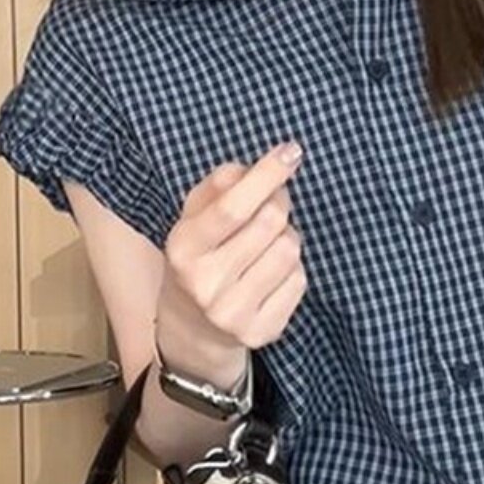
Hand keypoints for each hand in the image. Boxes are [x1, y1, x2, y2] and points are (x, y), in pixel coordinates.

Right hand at [156, 144, 306, 371]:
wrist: (192, 330)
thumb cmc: (198, 259)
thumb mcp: (192, 220)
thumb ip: (216, 188)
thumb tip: (247, 170)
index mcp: (184, 250)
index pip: (231, 208)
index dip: (265, 175)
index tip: (291, 152)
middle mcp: (206, 285)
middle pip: (269, 223)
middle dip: (279, 201)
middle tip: (275, 199)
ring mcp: (235, 313)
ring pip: (289, 250)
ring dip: (286, 235)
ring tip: (268, 242)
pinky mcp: (263, 331)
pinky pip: (299, 280)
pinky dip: (292, 267)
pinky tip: (271, 271)